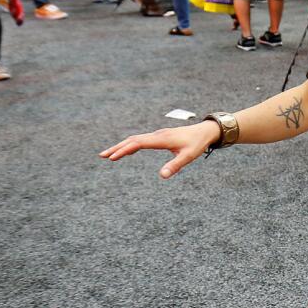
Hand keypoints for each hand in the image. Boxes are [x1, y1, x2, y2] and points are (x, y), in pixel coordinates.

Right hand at [99, 121, 219, 178]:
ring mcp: (157, 135)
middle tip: (102, 156)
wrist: (205, 131)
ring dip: (121, 146)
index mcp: (161, 139)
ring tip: (108, 154)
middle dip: (117, 148)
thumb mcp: (189, 156)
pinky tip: (126, 150)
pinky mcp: (159, 137)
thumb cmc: (197, 144)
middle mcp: (157, 135)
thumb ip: (175, 165)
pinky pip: (141, 139)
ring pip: (135, 139)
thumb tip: (162, 176)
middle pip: (132, 140)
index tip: (111, 157)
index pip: (137, 143)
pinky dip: (130, 144)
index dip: (123, 150)